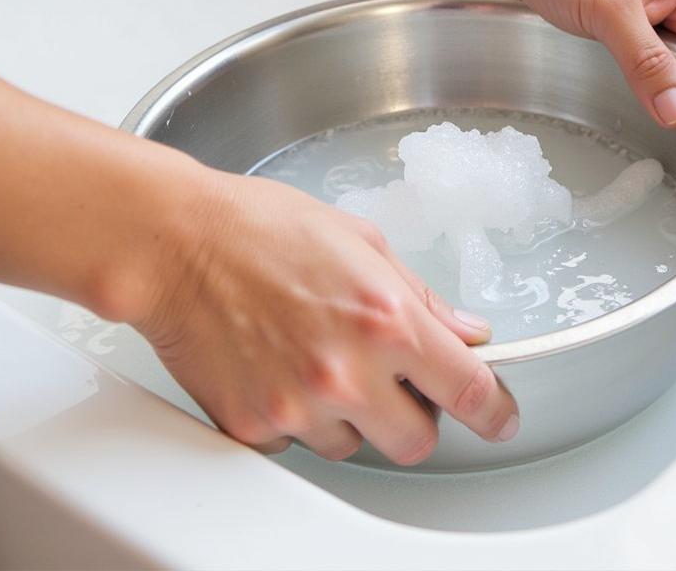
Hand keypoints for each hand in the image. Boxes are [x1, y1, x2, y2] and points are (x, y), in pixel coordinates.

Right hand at [136, 172, 519, 462]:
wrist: (176, 243)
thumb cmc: (263, 226)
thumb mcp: (361, 241)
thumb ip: (420, 295)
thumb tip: (465, 331)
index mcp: (387, 318)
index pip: (468, 389)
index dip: (495, 411)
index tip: (500, 418)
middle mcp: (348, 371)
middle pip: (417, 441)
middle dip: (413, 414)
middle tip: (389, 378)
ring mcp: (299, 406)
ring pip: (354, 448)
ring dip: (350, 418)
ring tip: (317, 359)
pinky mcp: (253, 426)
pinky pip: (296, 447)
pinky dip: (298, 420)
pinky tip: (279, 370)